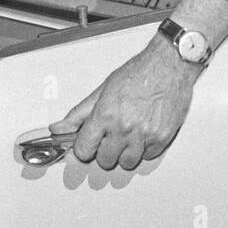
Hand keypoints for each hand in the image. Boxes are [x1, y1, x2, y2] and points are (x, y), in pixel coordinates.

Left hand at [50, 35, 200, 170]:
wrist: (168, 65)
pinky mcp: (161, 138)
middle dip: (105, 150)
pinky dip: (145, 148)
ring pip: (127, 163)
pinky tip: (144, 132)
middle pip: (105, 160)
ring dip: (125, 152)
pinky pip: (147, 156)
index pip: (83, 150)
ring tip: (128, 134)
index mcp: (105, 115)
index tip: (88, 142)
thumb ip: (79, 113)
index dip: (84, 147)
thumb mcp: (103, 89)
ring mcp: (144, 135)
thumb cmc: (138, 72)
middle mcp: (124, 128)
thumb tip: (59, 128)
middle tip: (111, 135)